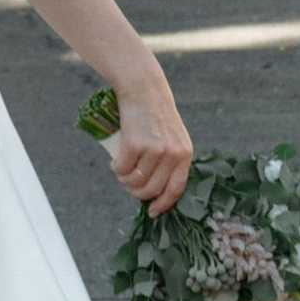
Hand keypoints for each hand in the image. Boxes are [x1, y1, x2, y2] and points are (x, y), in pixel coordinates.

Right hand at [102, 68, 190, 215]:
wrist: (143, 89)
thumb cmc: (155, 113)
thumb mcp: (172, 136)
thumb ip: (169, 159)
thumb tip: (155, 188)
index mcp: (184, 154)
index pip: (176, 189)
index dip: (163, 204)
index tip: (152, 211)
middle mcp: (172, 154)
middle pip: (152, 189)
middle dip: (136, 192)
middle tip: (129, 183)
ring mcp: (154, 150)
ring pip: (135, 181)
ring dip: (124, 180)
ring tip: (121, 170)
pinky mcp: (135, 144)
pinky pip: (122, 169)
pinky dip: (116, 169)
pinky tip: (115, 162)